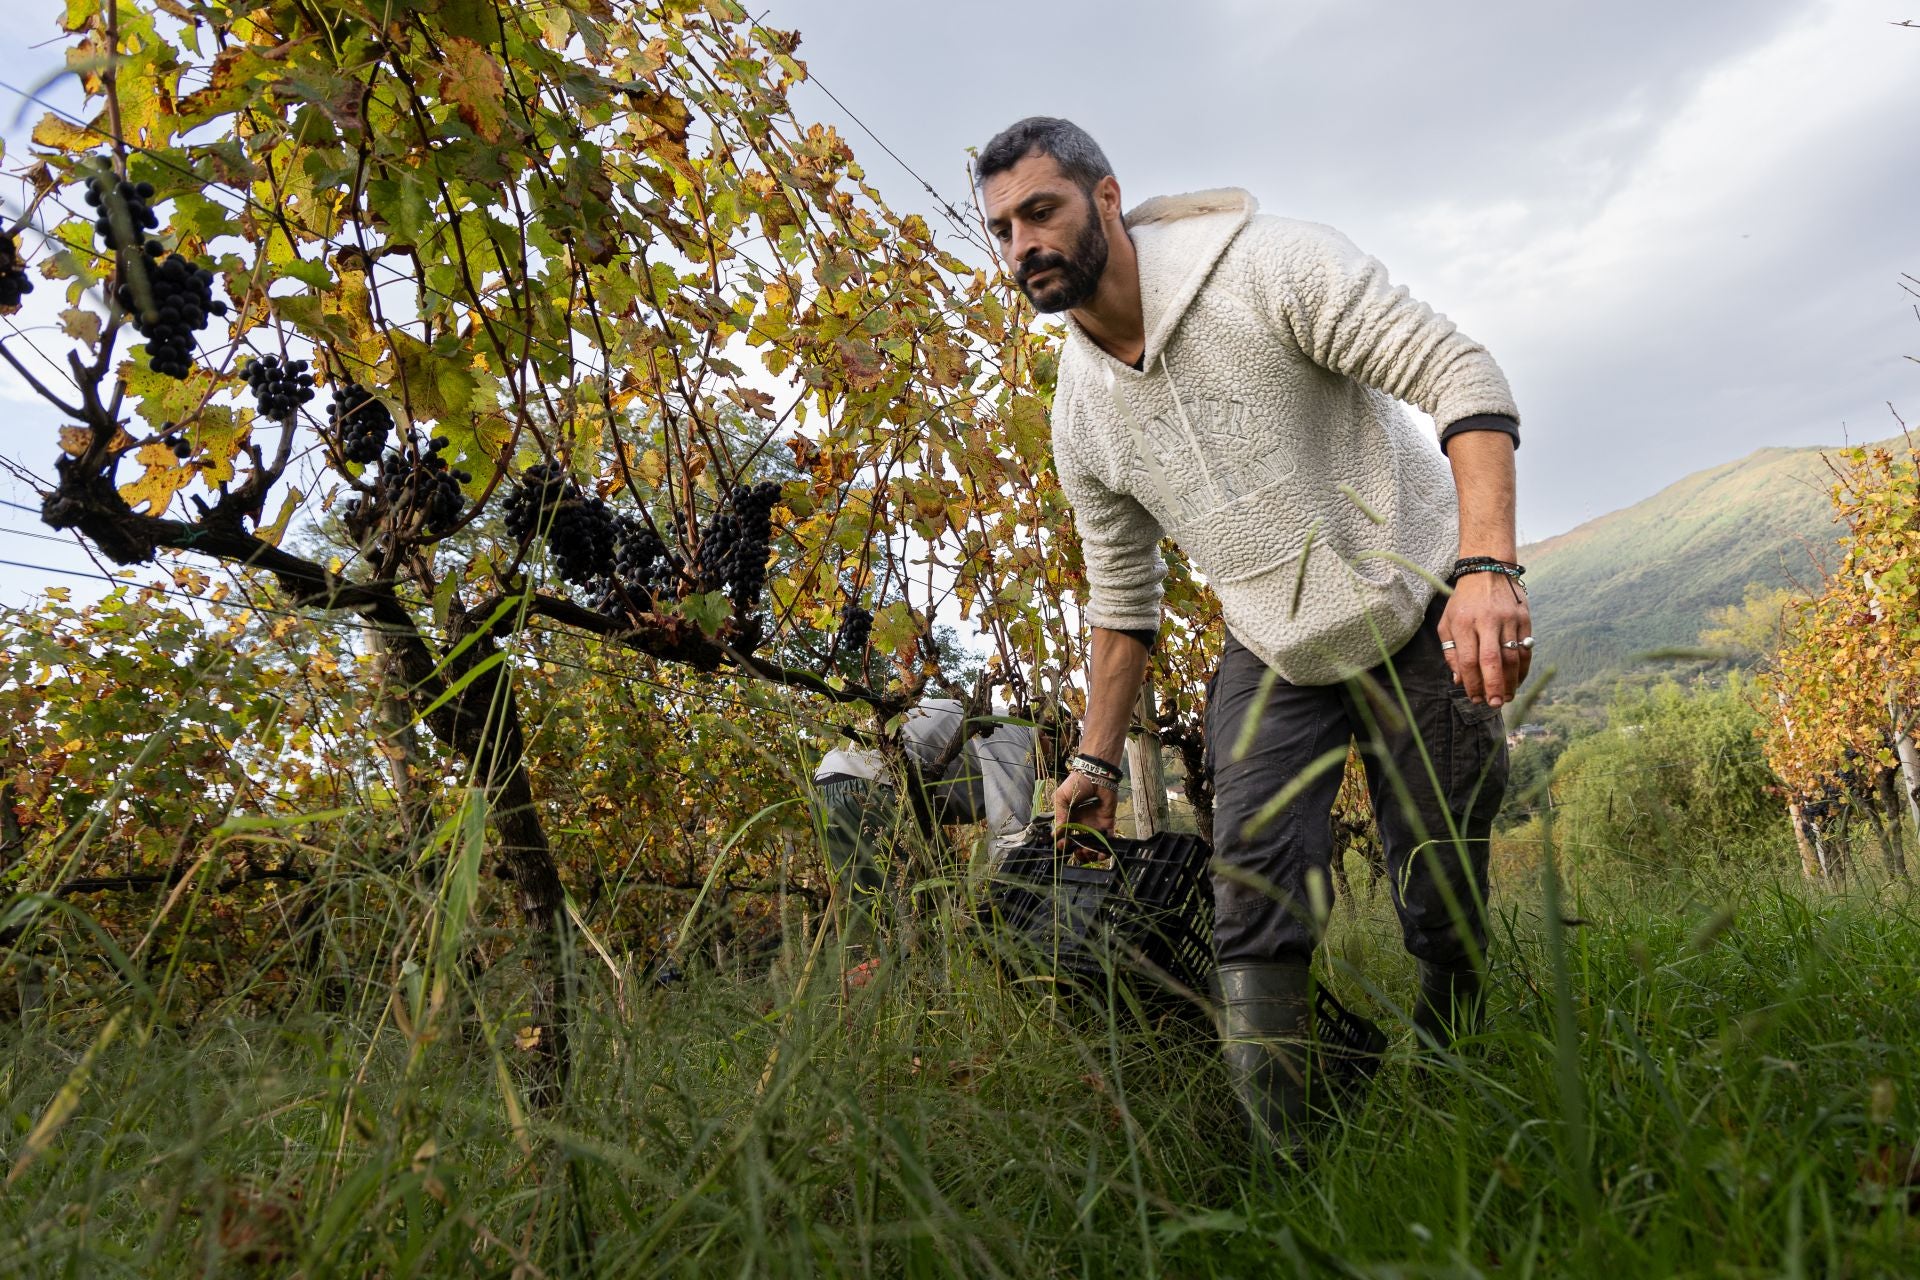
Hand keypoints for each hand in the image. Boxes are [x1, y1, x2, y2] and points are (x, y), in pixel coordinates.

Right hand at [1052, 770, 1117, 847]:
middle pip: (1079, 844)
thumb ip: (1059, 815)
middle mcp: (1081, 824)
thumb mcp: (1061, 797)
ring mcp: (1094, 825)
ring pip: (1092, 845)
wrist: (1096, 775)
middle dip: (1078, 852)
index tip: (1063, 845)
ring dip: (1090, 853)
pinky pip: (1107, 840)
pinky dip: (1105, 849)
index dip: (1064, 844)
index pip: (1065, 836)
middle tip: (1077, 851)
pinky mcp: (1107, 823)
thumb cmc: (1077, 784)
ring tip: (1088, 853)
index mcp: (1069, 819)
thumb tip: (1055, 834)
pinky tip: (1101, 852)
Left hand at [1438, 572, 1532, 706]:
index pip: (1469, 660)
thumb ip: (1451, 652)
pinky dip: (1523, 669)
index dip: (1472, 683)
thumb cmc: (1463, 602)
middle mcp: (1487, 621)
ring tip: (1506, 697)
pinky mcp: (1524, 619)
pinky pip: (1526, 649)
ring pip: (1513, 657)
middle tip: (1494, 704)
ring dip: (1510, 681)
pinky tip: (1516, 681)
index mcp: (1464, 623)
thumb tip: (1459, 680)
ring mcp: (1509, 619)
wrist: (1487, 571)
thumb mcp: (1447, 623)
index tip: (1474, 698)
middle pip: (1493, 660)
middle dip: (1494, 686)